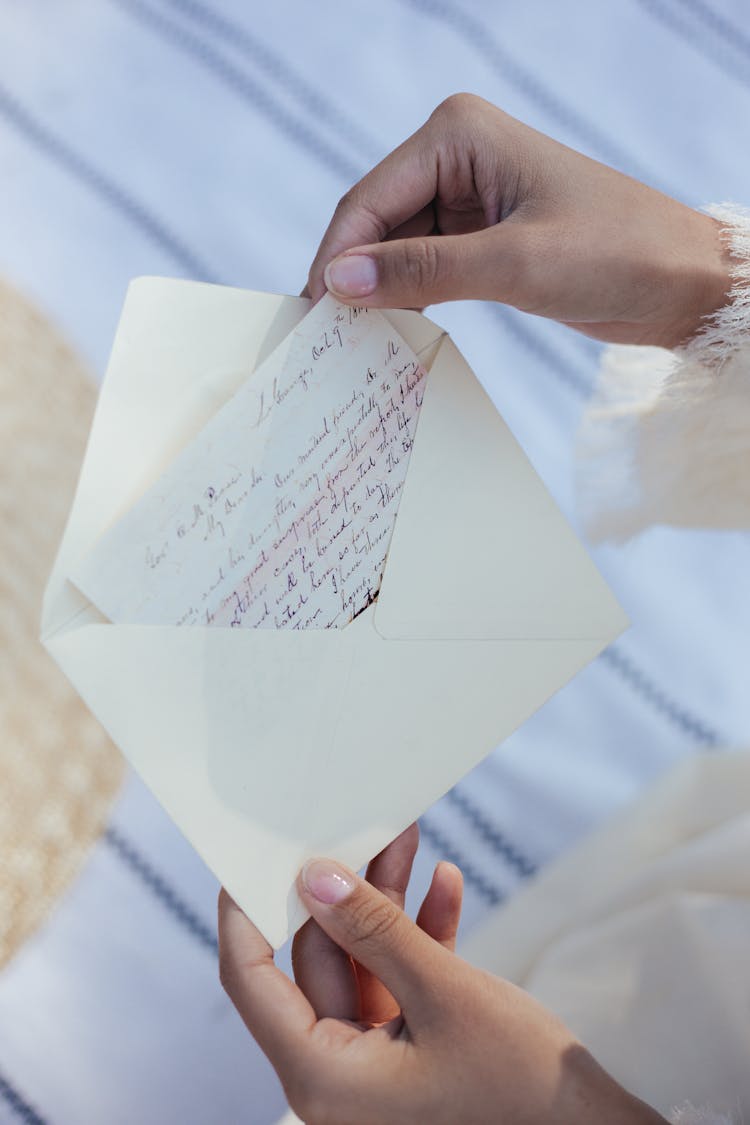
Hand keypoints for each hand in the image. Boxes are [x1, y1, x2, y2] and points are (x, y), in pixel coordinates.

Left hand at [218, 826, 664, 1123]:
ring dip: (388, 907)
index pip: (252, 980)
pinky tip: (445, 888)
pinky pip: (397, 985)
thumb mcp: (442, 992)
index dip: (244, 911)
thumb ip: (373, 931)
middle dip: (346, 892)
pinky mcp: (410, 1054)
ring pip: (361, 964)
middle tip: (366, 829)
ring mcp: (375, 1067)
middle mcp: (338, 1077)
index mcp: (322, 1077)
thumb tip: (313, 877)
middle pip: (317, 962)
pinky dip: (419, 940)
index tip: (249, 852)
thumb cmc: (520, 1086)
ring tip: (408, 841)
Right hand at [306, 93, 729, 348]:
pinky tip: (391, 329)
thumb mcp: (514, 264)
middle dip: (353, 275)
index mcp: (459, 134)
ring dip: (378, 291)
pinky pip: (424, 267)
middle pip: (376, 221)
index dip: (337, 256)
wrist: (682, 281)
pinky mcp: (482, 237)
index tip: (314, 313)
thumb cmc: (616, 253)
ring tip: (352, 341)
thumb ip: (423, 271)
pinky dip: (407, 297)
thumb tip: (340, 281)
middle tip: (325, 337)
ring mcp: (468, 198)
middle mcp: (456, 157)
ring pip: (395, 248)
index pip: (371, 198)